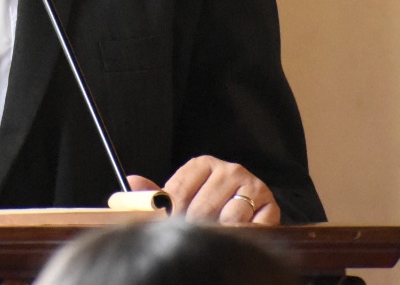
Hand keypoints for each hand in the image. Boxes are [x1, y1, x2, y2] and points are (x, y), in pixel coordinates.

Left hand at [128, 156, 279, 224]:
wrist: (248, 214)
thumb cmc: (208, 205)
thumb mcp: (182, 197)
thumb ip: (154, 193)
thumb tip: (129, 183)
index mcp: (204, 164)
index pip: (178, 191)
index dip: (169, 214)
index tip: (165, 226)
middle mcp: (230, 170)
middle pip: (201, 208)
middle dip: (193, 227)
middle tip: (190, 236)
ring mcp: (253, 186)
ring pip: (227, 219)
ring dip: (218, 232)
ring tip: (214, 234)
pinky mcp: (270, 206)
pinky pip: (250, 227)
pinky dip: (240, 235)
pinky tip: (234, 234)